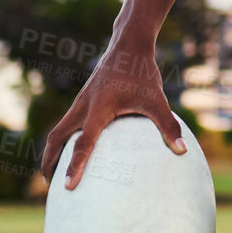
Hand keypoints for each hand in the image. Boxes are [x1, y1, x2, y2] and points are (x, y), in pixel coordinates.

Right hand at [40, 35, 185, 189]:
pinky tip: (73, 147)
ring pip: (58, 129)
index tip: (68, 187)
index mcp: (98, 109)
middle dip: (49, 161)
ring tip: (55, 172)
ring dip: (53, 149)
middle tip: (50, 186)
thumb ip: (167, 125)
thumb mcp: (157, 99)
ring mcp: (80, 101)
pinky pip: (67, 121)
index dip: (74, 166)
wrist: (129, 45)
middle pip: (56, 137)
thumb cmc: (142, 73)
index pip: (83, 143)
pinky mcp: (83, 98)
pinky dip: (63, 137)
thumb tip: (182, 151)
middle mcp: (83, 106)